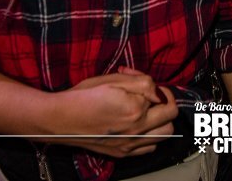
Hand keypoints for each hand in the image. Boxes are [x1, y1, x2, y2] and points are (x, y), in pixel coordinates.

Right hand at [49, 73, 178, 157]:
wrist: (60, 119)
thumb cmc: (83, 96)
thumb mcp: (113, 79)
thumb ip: (142, 83)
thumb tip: (157, 90)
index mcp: (136, 109)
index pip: (165, 98)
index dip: (160, 88)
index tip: (151, 86)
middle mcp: (137, 130)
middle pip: (171, 119)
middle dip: (166, 105)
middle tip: (154, 97)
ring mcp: (130, 144)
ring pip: (164, 136)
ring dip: (163, 122)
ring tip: (150, 112)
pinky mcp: (122, 152)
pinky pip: (149, 148)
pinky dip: (152, 137)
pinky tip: (140, 127)